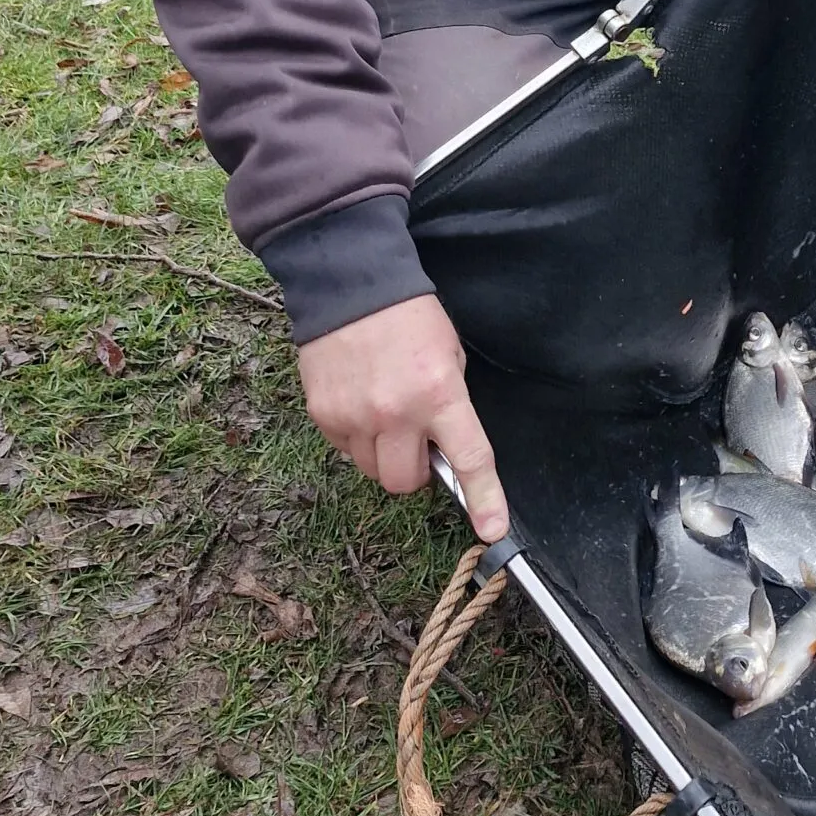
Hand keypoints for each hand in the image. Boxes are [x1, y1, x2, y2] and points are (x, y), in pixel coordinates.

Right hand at [298, 294, 508, 541]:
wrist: (351, 287)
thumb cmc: (411, 317)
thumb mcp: (450, 354)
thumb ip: (450, 403)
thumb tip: (443, 446)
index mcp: (440, 394)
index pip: (468, 458)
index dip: (484, 498)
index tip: (492, 528)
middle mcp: (396, 413)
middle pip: (406, 482)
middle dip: (417, 470)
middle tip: (419, 440)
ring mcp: (354, 417)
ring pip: (373, 471)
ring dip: (385, 455)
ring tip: (385, 415)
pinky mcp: (323, 415)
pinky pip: (345, 450)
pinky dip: (357, 438)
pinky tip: (360, 402)